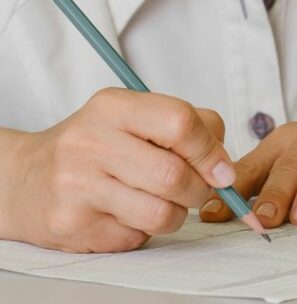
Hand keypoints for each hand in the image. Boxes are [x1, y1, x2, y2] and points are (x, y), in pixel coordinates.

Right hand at [0, 88, 232, 252]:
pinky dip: (145, 230)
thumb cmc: (95, 144)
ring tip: (165, 202)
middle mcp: (90, 143)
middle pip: (173, 174)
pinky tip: (128, 213)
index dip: (210, 150)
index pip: (180, 123)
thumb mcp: (133, 115)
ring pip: (159, 213)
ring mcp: (77, 187)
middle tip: (198, 190)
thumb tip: (223, 163)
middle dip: (199, 189)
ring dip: (176, 213)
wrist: (25, 178)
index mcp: (113, 107)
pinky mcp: (72, 227)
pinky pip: (135, 237)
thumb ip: (186, 126)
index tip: (222, 169)